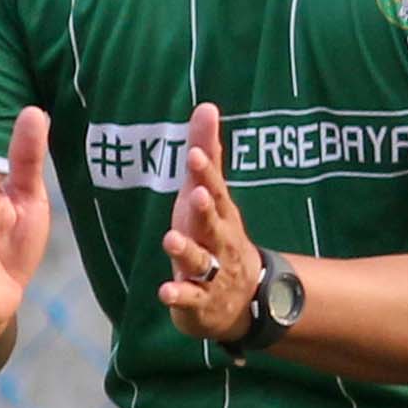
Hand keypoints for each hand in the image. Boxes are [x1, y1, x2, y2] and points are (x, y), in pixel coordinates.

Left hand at [155, 103, 261, 345]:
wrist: (242, 298)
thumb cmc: (217, 234)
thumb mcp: (209, 195)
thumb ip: (206, 153)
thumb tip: (206, 106)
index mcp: (221, 215)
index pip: (215, 190)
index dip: (206, 174)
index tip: (195, 154)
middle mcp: (220, 242)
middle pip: (214, 224)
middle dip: (206, 210)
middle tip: (197, 194)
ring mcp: (212, 273)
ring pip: (200, 261)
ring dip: (186, 251)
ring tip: (170, 240)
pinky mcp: (200, 301)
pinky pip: (190, 298)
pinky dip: (179, 295)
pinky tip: (165, 291)